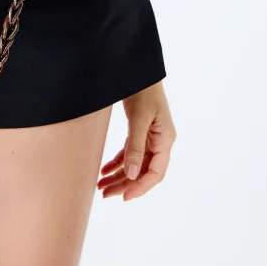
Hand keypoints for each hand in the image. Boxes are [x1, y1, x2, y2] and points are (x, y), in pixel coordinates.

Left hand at [97, 81, 175, 200]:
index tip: (124, 197)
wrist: (138, 68)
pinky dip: (117, 163)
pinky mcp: (139, 132)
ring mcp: (150, 137)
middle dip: (125, 185)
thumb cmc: (143, 90)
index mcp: (165, 140)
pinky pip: (129, 154)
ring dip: (119, 177)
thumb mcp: (139, 118)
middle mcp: (160, 142)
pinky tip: (104, 171)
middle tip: (105, 194)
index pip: (155, 172)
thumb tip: (131, 175)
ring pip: (135, 165)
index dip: (140, 187)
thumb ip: (135, 146)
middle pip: (143, 172)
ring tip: (101, 187)